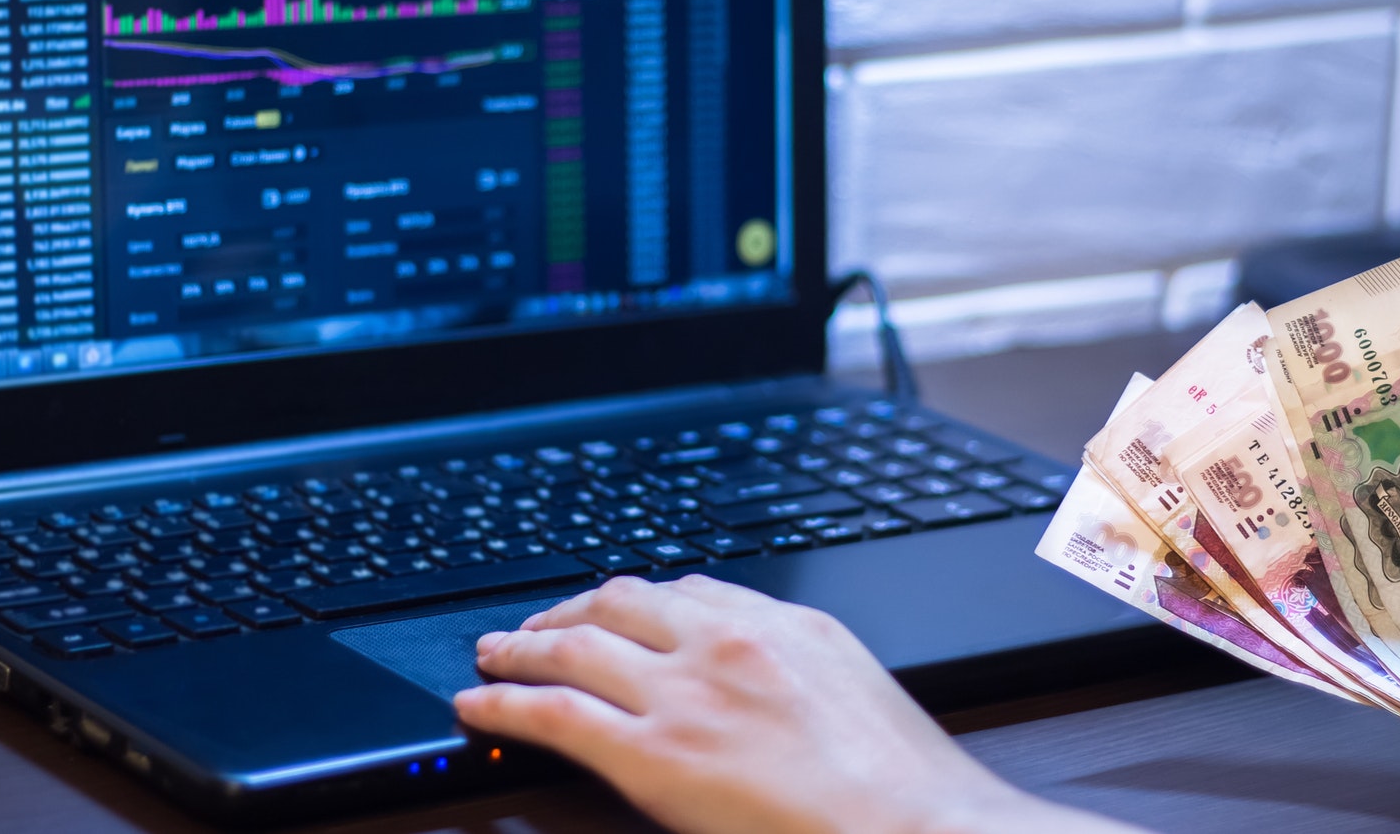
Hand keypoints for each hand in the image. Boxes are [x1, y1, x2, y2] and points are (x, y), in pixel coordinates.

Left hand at [453, 574, 1133, 833]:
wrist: (918, 831)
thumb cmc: (904, 789)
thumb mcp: (858, 696)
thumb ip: (802, 675)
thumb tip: (771, 689)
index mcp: (784, 625)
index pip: (688, 589)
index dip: (634, 601)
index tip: (616, 609)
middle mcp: (727, 643)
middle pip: (621, 601)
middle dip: (569, 609)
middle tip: (539, 624)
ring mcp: (685, 694)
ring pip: (575, 645)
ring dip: (523, 643)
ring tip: (494, 653)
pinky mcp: (652, 754)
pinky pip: (554, 712)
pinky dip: (505, 701)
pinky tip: (480, 704)